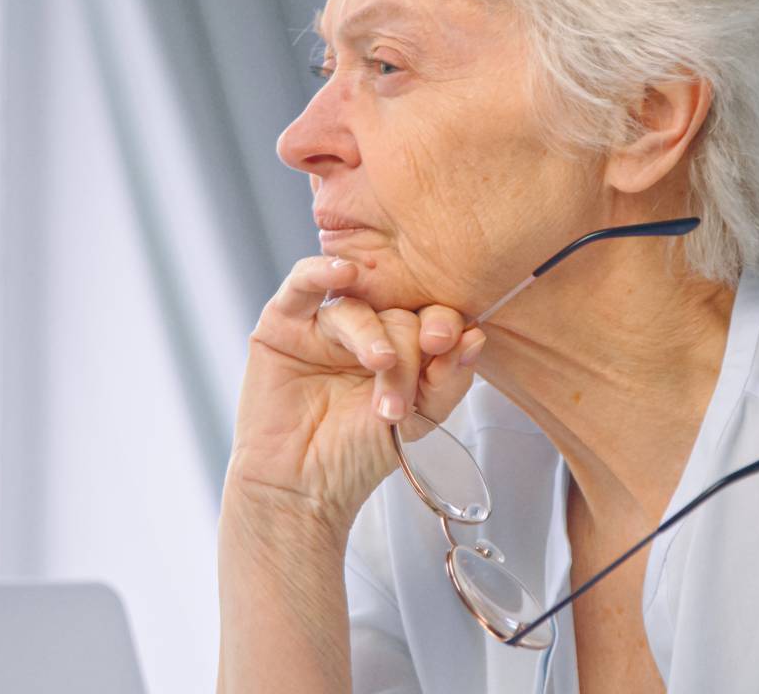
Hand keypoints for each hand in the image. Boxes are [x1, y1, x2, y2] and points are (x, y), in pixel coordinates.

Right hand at [227, 256, 485, 533]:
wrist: (302, 486)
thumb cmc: (358, 455)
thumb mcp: (419, 419)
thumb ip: (448, 379)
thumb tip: (475, 337)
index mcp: (401, 347)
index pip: (430, 318)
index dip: (444, 325)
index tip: (448, 344)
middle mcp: (365, 330)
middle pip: (397, 314)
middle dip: (407, 353)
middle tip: (400, 397)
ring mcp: (323, 325)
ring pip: (358, 304)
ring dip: (373, 333)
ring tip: (380, 365)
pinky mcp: (283, 324)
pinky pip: (302, 283)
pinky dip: (322, 271)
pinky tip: (343, 273)